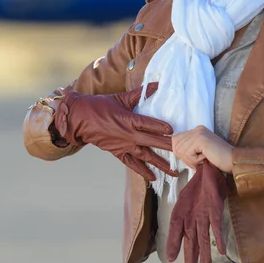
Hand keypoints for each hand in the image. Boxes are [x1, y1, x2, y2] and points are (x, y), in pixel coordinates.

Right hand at [54, 83, 177, 180]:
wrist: (80, 119)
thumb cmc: (101, 105)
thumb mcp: (122, 97)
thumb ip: (141, 93)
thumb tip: (157, 84)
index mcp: (129, 119)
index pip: (149, 123)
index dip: (161, 127)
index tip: (174, 130)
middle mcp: (129, 134)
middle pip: (152, 141)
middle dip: (168, 147)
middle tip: (183, 153)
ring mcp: (124, 145)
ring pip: (146, 156)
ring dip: (160, 164)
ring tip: (174, 172)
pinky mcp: (118, 153)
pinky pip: (132, 164)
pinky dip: (143, 172)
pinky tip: (153, 178)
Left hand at [166, 160, 230, 262]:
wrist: (208, 167)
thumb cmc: (198, 186)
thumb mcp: (188, 201)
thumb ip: (186, 216)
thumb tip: (185, 231)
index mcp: (181, 210)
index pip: (174, 230)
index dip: (172, 244)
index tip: (170, 258)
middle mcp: (190, 213)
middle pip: (189, 239)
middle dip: (190, 257)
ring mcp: (202, 211)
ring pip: (202, 236)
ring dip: (204, 253)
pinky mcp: (215, 207)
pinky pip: (217, 225)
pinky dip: (219, 237)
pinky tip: (221, 249)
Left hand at [172, 125, 233, 172]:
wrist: (233, 161)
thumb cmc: (218, 161)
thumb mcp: (199, 153)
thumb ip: (188, 149)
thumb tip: (175, 151)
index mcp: (196, 130)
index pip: (176, 140)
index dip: (181, 153)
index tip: (194, 159)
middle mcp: (197, 129)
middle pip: (176, 145)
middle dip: (185, 157)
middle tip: (199, 161)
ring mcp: (199, 132)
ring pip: (181, 150)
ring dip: (191, 160)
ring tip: (204, 158)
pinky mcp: (201, 139)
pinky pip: (188, 153)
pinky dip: (195, 160)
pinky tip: (206, 157)